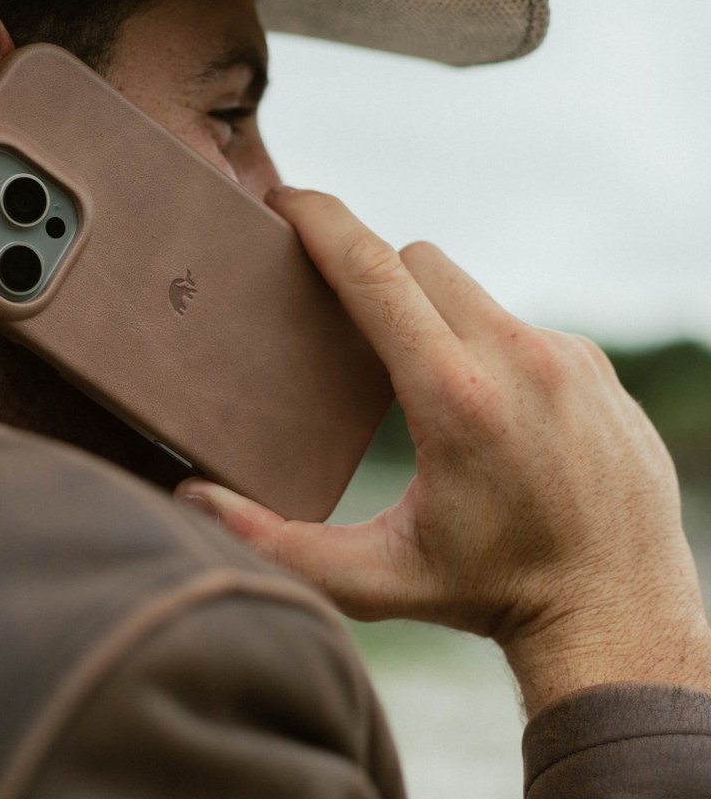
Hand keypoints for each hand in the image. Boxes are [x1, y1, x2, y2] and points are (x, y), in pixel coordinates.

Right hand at [176, 187, 710, 714]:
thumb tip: (193, 499)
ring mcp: (566, 356)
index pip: (374, 272)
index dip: (321, 222)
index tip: (285, 199)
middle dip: (373, 272)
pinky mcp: (593, 366)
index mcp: (456, 398)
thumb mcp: (377, 580)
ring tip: (417, 378)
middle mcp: (518, 359)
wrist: (620, 613)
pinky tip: (486, 407)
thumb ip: (276, 542)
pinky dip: (483, 345)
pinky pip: (517, 325)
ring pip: (469, 290)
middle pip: (418, 260)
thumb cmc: (493, 594)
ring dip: (429, 312)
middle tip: (344, 316)